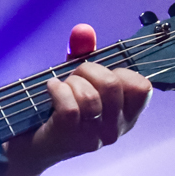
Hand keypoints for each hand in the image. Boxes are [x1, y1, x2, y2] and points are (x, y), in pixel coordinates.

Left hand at [10, 24, 150, 175]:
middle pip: (111, 85)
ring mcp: (94, 138)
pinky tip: (51, 88)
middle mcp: (115, 130)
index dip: (120, 72)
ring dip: (71, 83)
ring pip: (90, 97)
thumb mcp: (78, 80)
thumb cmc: (60, 109)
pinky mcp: (70, 139)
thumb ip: (83, 54)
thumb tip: (84, 31)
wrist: (32, 144)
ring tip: (61, 86)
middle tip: (74, 78)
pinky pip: (70, 108)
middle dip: (88, 70)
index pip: (141, 88)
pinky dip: (57, 91)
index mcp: (127, 115)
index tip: (100, 76)